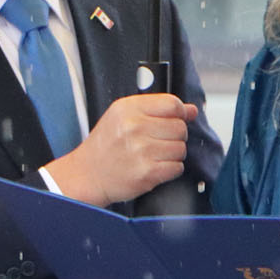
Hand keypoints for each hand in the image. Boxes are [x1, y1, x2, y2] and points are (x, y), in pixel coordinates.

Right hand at [46, 94, 199, 205]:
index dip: (179, 113)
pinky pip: (177, 168)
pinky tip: (154, 167)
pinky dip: (170, 169)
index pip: (172, 103)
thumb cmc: (106, 145)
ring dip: (172, 154)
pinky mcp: (146, 173)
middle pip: (180, 127)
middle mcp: (134, 127)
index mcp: (128, 109)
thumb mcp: (123, 116)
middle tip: (158, 142)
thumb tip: (191, 110)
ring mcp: (141, 151)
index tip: (175, 120)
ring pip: (180, 148)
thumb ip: (157, 109)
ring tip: (154, 156)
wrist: (87, 175)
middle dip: (175, 136)